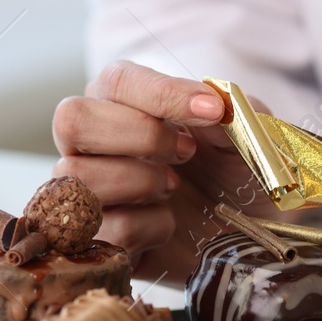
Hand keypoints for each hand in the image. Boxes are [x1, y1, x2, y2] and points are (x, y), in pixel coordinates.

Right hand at [52, 61, 270, 279]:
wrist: (250, 235)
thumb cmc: (238, 173)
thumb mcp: (245, 135)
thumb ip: (227, 113)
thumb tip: (211, 104)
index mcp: (121, 103)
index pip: (116, 80)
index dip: (162, 94)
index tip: (212, 110)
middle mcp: (92, 143)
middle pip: (71, 120)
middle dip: (138, 136)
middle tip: (187, 152)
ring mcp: (88, 192)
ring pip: (78, 175)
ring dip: (141, 181)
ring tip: (175, 187)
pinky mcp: (98, 239)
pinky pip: (107, 228)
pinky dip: (150, 227)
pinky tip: (169, 226)